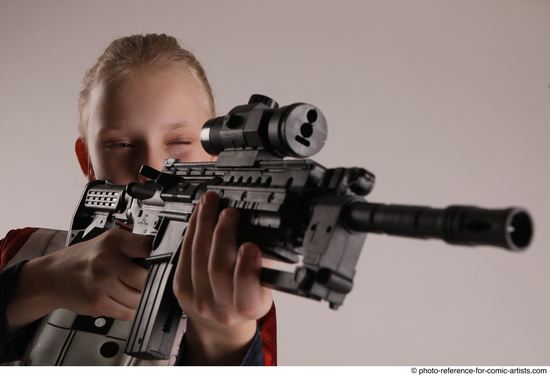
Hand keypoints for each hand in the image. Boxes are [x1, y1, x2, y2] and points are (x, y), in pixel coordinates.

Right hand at [7, 229, 150, 329]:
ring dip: (139, 298)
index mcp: (113, 240)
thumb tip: (163, 257)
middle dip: (148, 282)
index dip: (157, 258)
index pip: (149, 248)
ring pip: (139, 298)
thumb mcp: (108, 241)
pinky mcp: (96, 303)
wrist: (52, 276)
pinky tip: (118, 299)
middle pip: (146, 278)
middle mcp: (106, 259)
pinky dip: (128, 309)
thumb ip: (133, 246)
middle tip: (143, 281)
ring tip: (128, 290)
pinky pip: (127, 312)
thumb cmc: (83, 259)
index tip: (158, 263)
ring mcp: (101, 282)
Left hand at [172, 191, 272, 364]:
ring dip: (204, 223)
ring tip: (211, 203)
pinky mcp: (180, 287)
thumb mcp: (264, 288)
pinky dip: (192, 229)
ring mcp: (197, 298)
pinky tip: (199, 215)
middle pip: (218, 267)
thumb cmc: (245, 299)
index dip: (247, 267)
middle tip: (230, 213)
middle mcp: (222, 306)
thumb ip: (264, 266)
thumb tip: (263, 233)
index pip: (247, 290)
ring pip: (198, 255)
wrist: (220, 323)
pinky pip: (184, 253)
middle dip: (223, 234)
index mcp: (249, 306)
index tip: (250, 246)